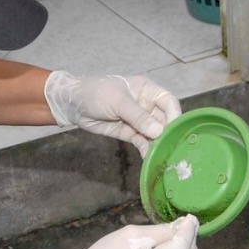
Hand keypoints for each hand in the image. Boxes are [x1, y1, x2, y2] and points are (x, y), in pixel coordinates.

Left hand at [43, 72, 181, 156]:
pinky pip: (142, 142)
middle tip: (171, 147)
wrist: (73, 104)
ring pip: (154, 134)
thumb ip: (138, 116)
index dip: (174, 114)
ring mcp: (139, 121)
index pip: (168, 101)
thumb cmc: (96, 93)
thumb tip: (159, 131)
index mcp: (147, 90)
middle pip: (165, 120)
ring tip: (162, 156)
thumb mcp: (118, 101)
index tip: (175, 129)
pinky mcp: (129, 134)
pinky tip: (149, 158)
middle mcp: (147, 106)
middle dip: (168, 133)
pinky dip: (146, 150)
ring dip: (158, 144)